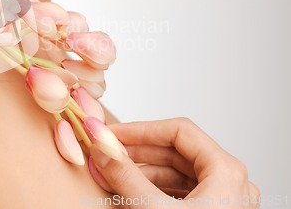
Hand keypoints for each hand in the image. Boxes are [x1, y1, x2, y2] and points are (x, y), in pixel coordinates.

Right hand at [88, 117, 259, 207]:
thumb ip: (125, 175)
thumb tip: (102, 146)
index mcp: (226, 172)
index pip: (179, 131)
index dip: (141, 129)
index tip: (112, 134)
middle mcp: (229, 183)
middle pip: (176, 151)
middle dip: (135, 153)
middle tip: (105, 154)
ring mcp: (222, 201)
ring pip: (175, 173)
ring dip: (139, 172)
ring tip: (109, 174)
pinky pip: (177, 192)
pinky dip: (150, 189)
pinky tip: (126, 192)